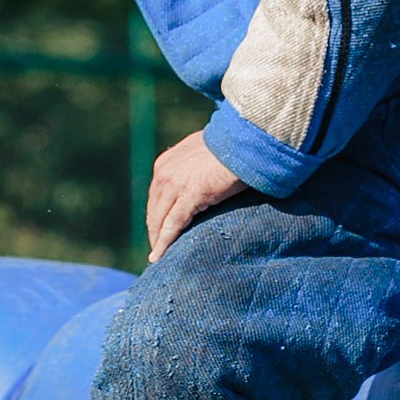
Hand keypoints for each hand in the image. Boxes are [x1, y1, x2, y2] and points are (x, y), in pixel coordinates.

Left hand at [145, 131, 251, 262]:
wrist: (245, 144)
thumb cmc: (232, 148)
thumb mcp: (204, 153)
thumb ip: (194, 164)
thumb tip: (200, 175)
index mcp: (166, 161)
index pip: (156, 194)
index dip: (157, 213)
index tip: (159, 226)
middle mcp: (165, 172)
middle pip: (154, 208)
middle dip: (155, 228)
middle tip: (157, 246)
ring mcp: (175, 184)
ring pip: (160, 219)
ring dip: (157, 239)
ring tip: (158, 256)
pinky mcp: (189, 196)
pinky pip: (172, 225)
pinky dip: (164, 242)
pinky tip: (159, 256)